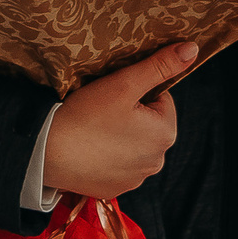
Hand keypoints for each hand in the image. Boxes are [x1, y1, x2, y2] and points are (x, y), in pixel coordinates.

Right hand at [43, 41, 195, 200]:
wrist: (45, 153)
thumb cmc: (85, 115)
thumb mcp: (125, 83)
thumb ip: (160, 65)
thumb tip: (192, 49)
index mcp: (166, 134)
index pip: (160, 99)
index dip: (136, 90)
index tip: (114, 93)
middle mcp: (156, 162)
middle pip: (148, 123)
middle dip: (130, 113)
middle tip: (101, 108)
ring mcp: (134, 180)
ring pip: (133, 144)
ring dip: (119, 135)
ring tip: (92, 127)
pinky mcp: (112, 189)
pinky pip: (116, 165)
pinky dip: (106, 155)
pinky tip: (88, 147)